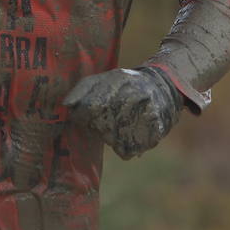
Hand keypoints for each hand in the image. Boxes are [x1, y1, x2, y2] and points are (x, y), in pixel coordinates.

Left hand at [64, 67, 182, 159]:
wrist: (163, 86)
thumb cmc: (126, 83)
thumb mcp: (104, 77)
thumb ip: (82, 89)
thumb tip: (66, 105)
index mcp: (116, 86)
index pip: (86, 111)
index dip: (82, 116)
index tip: (87, 114)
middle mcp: (129, 102)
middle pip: (99, 128)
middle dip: (98, 125)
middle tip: (111, 115)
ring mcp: (142, 119)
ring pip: (112, 142)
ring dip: (112, 137)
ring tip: (123, 121)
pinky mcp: (153, 134)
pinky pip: (127, 152)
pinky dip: (125, 146)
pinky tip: (131, 131)